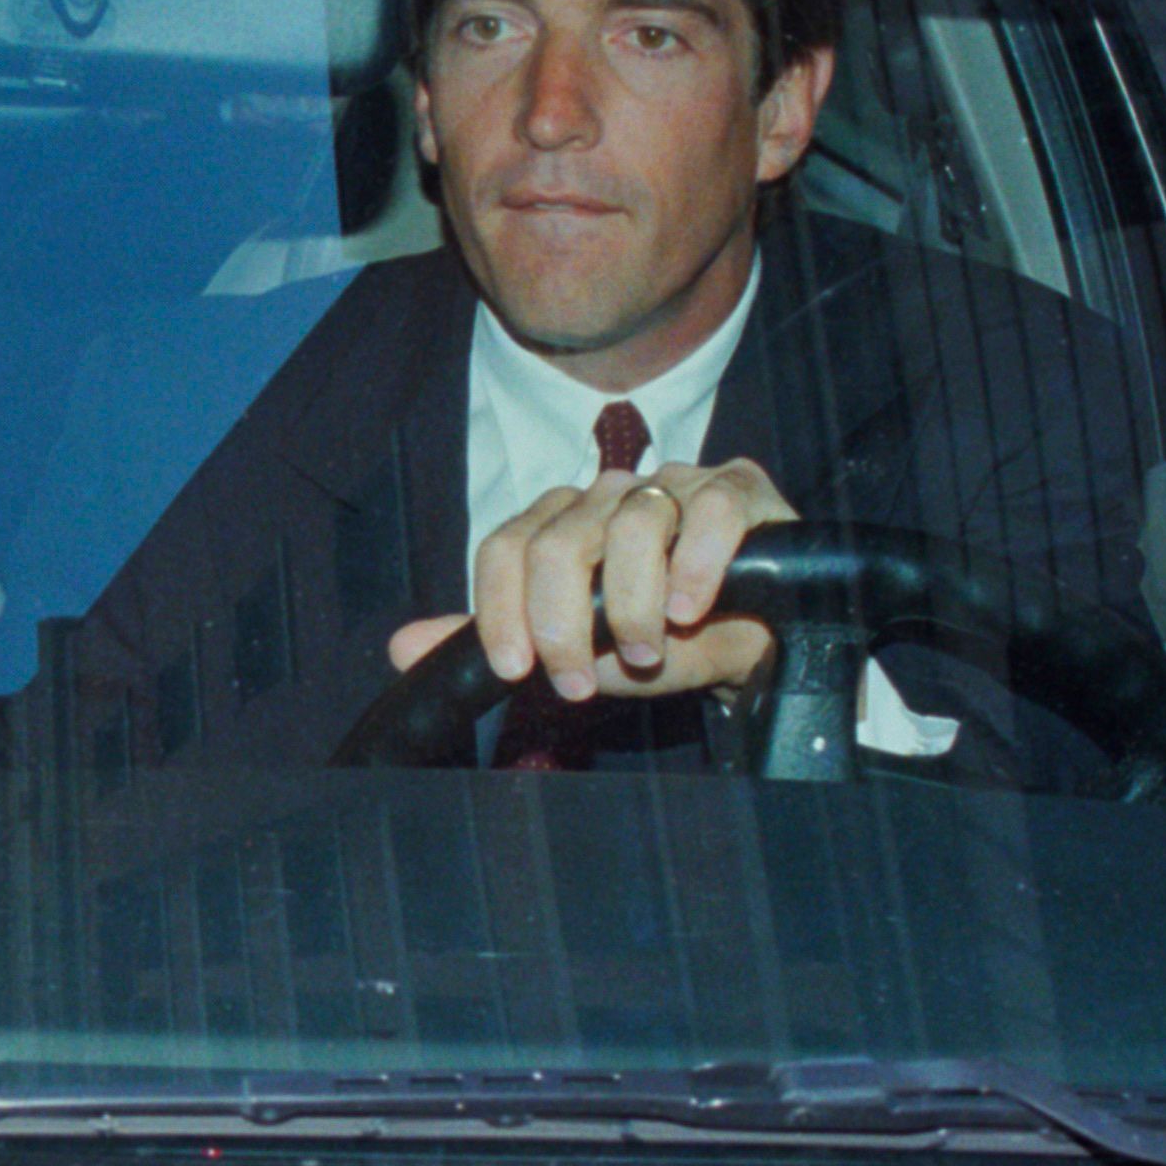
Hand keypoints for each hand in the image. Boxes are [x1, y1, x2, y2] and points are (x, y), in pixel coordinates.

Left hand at [391, 455, 799, 706]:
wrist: (763, 644)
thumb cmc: (668, 642)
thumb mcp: (582, 653)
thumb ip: (501, 643)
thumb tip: (402, 646)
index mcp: (565, 524)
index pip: (508, 545)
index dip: (501, 607)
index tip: (515, 667)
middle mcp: (612, 495)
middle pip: (561, 540)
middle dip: (563, 622)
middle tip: (578, 681)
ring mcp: (675, 484)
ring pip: (633, 524)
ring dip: (632, 603)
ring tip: (646, 650)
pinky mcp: (738, 486)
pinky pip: (708, 509)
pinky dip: (696, 563)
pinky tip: (691, 606)